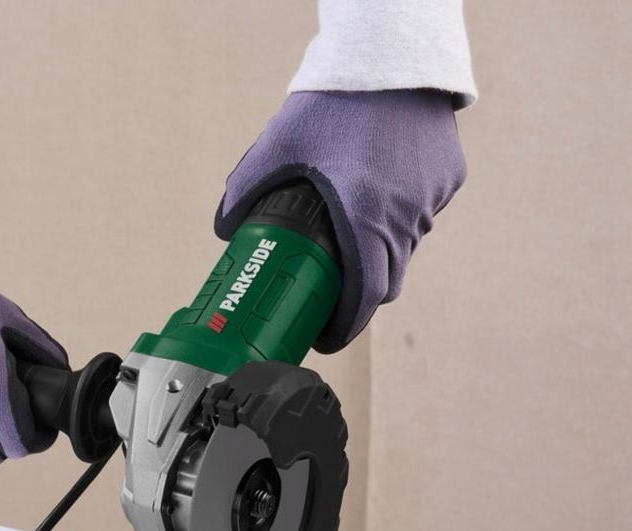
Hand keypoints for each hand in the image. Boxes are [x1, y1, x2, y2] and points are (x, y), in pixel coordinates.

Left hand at [215, 90, 465, 351]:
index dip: (344, 326)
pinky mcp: (448, 179)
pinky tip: (375, 196)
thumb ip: (244, 190)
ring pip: (405, 248)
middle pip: (386, 281)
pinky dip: (398, 220)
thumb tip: (224, 228)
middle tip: (329, 295)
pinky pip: (421, 215)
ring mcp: (431, 200)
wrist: (391, 53)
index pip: (364, 298)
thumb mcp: (278, 145)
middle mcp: (404, 218)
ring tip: (348, 237)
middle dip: (357, 296)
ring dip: (378, 255)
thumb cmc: (334, 101)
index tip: (325, 335)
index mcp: (365, 218)